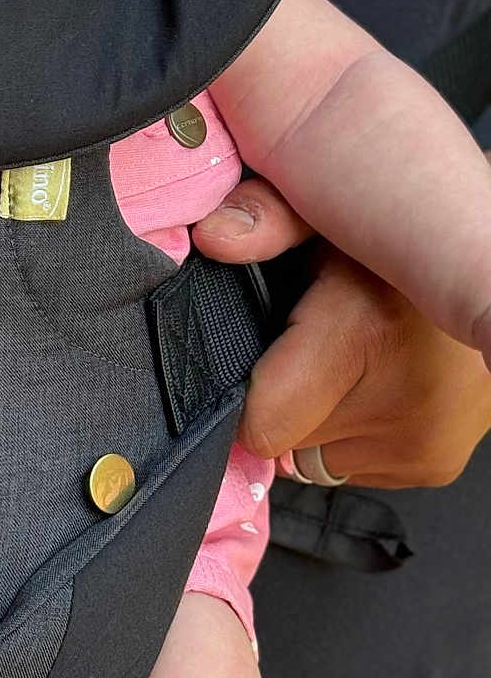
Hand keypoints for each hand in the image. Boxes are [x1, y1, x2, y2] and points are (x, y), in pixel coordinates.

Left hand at [193, 176, 490, 487]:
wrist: (478, 277)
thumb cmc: (394, 246)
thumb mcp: (326, 212)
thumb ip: (268, 216)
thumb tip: (213, 236)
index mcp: (364, 333)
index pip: (263, 423)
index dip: (240, 393)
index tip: (244, 359)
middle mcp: (402, 399)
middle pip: (283, 439)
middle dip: (280, 397)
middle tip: (306, 346)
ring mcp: (425, 440)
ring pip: (312, 455)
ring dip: (314, 416)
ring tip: (344, 361)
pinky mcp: (435, 464)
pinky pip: (348, 464)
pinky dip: (346, 431)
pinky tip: (367, 384)